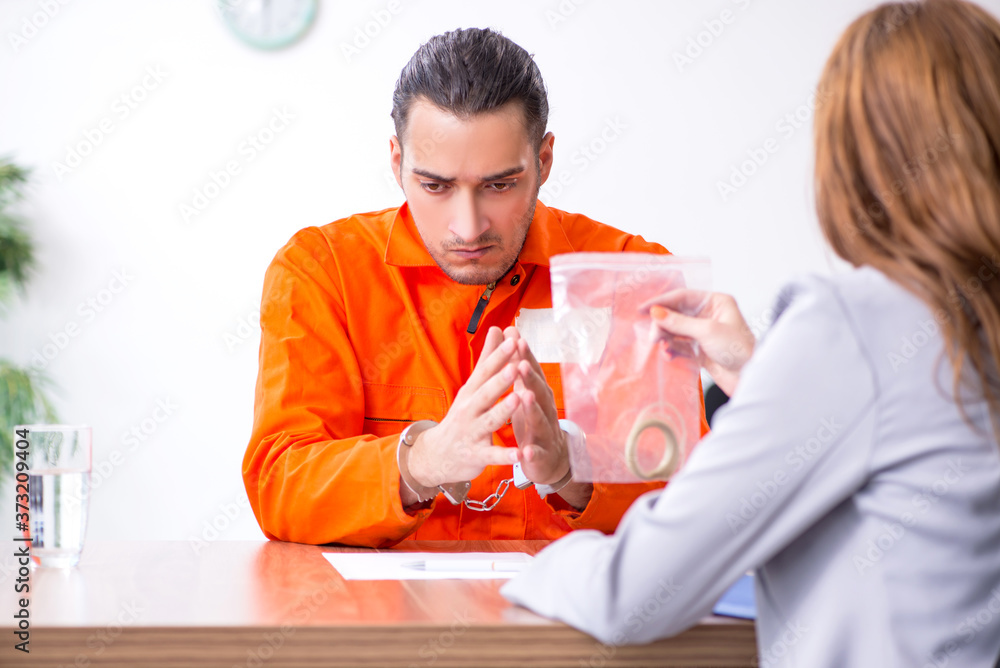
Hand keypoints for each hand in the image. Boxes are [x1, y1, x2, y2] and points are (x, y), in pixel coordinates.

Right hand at [407, 326, 520, 487]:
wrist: (437, 455)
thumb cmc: (463, 416)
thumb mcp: (472, 386)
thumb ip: (488, 359)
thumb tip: (498, 328)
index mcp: (472, 391)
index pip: (486, 370)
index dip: (499, 356)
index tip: (514, 340)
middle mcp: (470, 409)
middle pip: (486, 393)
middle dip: (500, 380)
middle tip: (515, 366)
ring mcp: (472, 432)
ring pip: (490, 420)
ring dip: (503, 410)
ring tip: (517, 399)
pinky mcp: (477, 455)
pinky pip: (492, 455)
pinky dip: (506, 455)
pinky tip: (520, 454)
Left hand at [502, 326, 569, 485]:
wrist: (550, 459)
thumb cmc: (533, 419)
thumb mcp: (525, 389)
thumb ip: (518, 363)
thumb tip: (512, 331)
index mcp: (539, 394)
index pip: (532, 372)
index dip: (526, 356)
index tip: (517, 338)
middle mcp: (546, 410)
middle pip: (540, 392)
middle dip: (531, 378)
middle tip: (522, 364)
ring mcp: (545, 433)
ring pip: (540, 419)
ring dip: (534, 409)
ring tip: (525, 397)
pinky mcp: (541, 455)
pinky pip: (536, 453)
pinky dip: (531, 452)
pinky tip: (524, 450)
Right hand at [643, 289, 754, 396]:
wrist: (749, 378)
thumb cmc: (739, 350)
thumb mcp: (707, 331)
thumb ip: (679, 322)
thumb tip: (656, 313)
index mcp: (715, 302)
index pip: (683, 297)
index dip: (661, 302)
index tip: (643, 309)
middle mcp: (709, 315)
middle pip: (676, 314)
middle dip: (663, 324)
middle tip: (654, 336)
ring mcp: (703, 333)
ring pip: (675, 331)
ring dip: (666, 338)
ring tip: (662, 347)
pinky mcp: (700, 350)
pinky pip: (679, 346)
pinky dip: (671, 349)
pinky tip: (668, 354)